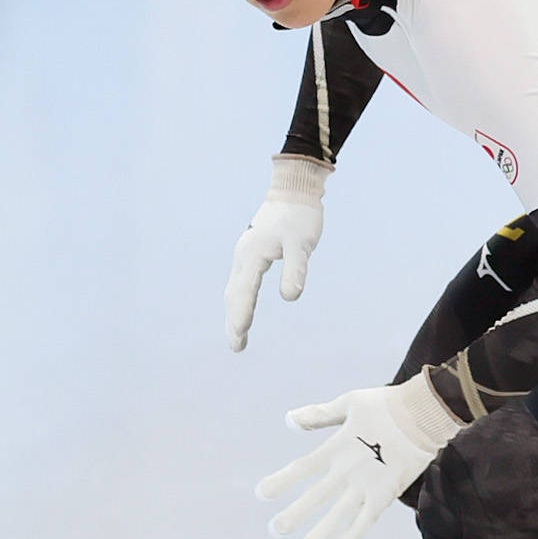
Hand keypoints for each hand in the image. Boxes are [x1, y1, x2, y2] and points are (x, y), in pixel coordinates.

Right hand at [224, 157, 330, 350]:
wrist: (294, 191)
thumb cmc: (300, 217)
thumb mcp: (302, 244)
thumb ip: (296, 269)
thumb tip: (290, 297)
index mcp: (253, 255)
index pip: (244, 292)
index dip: (242, 315)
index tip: (239, 336)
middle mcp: (244, 257)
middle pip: (235, 295)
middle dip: (235, 321)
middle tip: (237, 347)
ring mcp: (246, 254)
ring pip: (236, 289)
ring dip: (236, 312)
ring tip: (239, 334)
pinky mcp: (253, 253)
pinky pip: (243, 281)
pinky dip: (241, 299)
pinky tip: (244, 308)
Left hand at [259, 374, 459, 538]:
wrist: (427, 413)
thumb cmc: (388, 404)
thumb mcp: (349, 402)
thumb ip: (319, 415)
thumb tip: (288, 421)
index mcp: (337, 447)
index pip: (302, 468)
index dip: (281, 482)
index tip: (262, 494)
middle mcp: (349, 470)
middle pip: (316, 497)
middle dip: (294, 515)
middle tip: (276, 530)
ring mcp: (369, 483)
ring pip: (341, 514)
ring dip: (323, 533)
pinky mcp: (388, 492)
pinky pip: (368, 519)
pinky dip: (354, 535)